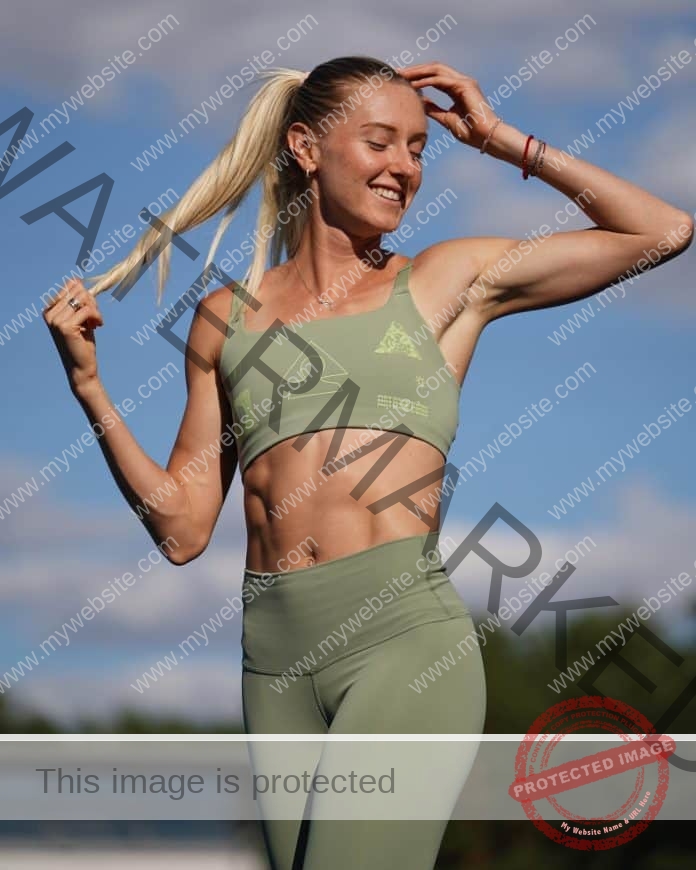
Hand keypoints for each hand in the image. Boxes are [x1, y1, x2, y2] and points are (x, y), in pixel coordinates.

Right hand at [43, 278, 103, 392]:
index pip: (70, 286)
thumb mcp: (80, 318)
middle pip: (77, 291)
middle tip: (95, 317)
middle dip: (92, 302)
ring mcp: (56, 320)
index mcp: (49, 310)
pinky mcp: (66, 327)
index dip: (85, 295)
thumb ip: (78, 301)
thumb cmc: (82, 343)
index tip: (90, 311)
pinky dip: (97, 316)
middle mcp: (49, 314)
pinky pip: (88, 310)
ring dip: (95, 310)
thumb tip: (77, 280)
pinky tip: (98, 326)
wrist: (81, 367)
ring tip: (96, 322)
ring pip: (83, 299)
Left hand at [396, 62, 499, 148]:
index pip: (433, 77)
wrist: (487, 137)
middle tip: (397, 73)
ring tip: (402, 75)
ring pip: (436, 69)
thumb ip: (434, 109)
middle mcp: (461, 81)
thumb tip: (420, 102)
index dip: (417, 77)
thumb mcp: (446, 118)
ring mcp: (464, 81)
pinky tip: (414, 84)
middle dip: (415, 70)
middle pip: (433, 68)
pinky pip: (441, 79)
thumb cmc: (470, 132)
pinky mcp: (465, 85)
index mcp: (457, 88)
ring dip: (418, 71)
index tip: (401, 81)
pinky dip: (426, 80)